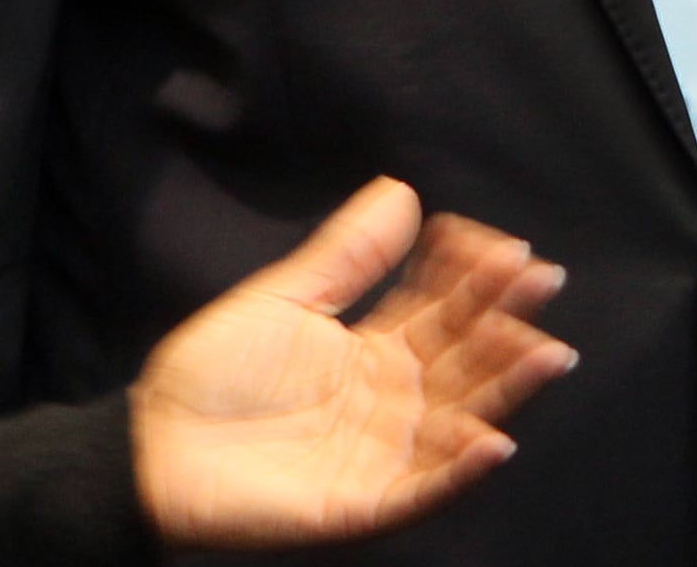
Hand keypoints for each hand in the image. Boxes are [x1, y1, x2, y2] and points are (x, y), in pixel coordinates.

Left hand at [129, 177, 575, 548]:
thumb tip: (403, 192)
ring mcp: (383, 453)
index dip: (474, 276)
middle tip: (541, 280)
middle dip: (506, 320)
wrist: (151, 448)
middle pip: (464, 357)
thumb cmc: (209, 376)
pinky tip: (494, 439)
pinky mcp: (365, 503)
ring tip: (545, 352)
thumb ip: (347, 255)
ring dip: (507, 388)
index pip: (441, 306)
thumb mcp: (283, 300)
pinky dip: (461, 468)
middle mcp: (392, 400)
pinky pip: (424, 487)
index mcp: (375, 350)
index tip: (505, 243)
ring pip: (462, 416)